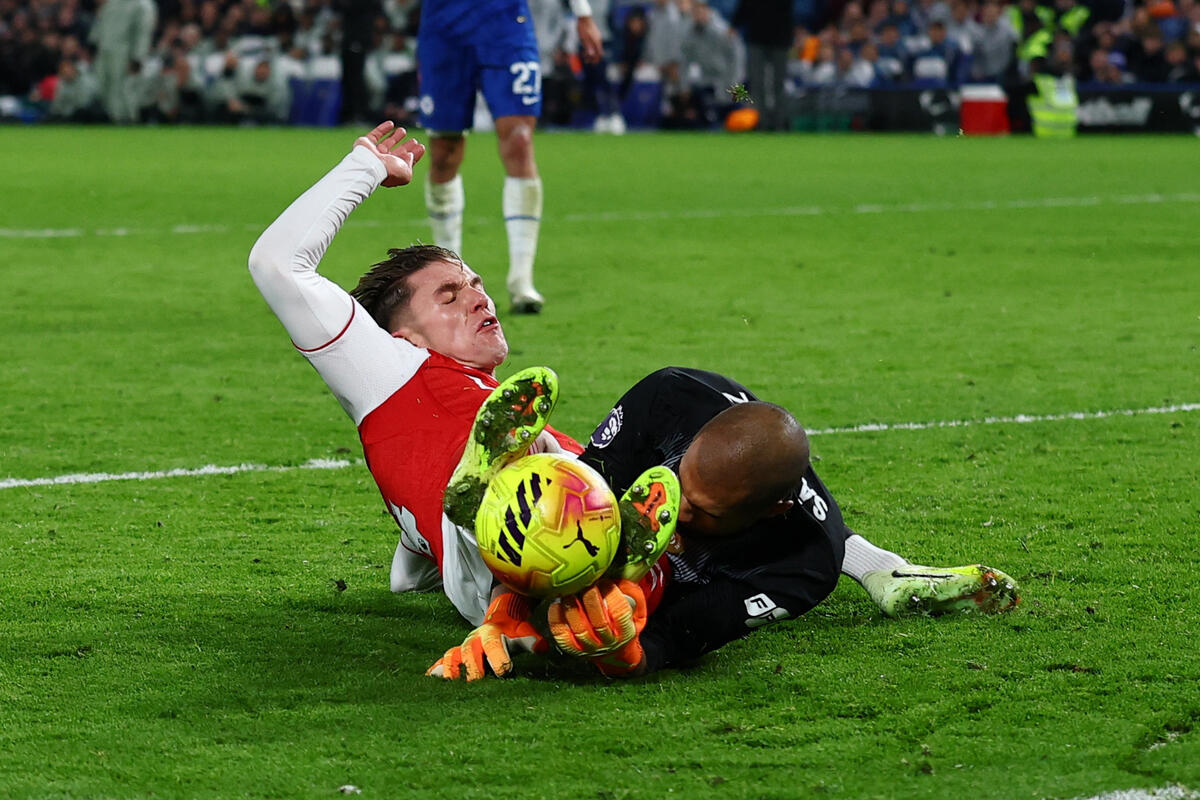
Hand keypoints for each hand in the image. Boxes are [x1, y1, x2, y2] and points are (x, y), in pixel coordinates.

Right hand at [354, 121, 425, 187]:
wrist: (369, 165)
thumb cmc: (388, 170)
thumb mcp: (406, 172)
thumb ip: (411, 164)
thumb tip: (410, 155)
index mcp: (393, 170)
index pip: (406, 162)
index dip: (414, 154)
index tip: (421, 147)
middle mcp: (384, 162)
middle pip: (397, 153)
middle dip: (406, 147)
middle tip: (414, 141)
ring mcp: (374, 153)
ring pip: (387, 143)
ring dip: (395, 137)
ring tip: (403, 131)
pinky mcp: (366, 144)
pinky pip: (375, 135)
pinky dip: (383, 128)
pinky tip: (391, 124)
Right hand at [426, 590, 546, 680]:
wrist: (499, 617)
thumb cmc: (513, 630)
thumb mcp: (524, 632)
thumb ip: (531, 641)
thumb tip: (542, 647)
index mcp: (491, 633)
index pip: (494, 645)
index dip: (499, 657)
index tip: (505, 671)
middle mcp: (474, 639)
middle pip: (470, 653)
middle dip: (473, 668)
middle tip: (477, 683)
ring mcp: (463, 647)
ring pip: (453, 656)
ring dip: (450, 669)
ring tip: (449, 683)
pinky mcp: (455, 654)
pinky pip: (443, 660)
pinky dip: (436, 669)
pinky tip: (430, 680)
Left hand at [548, 580, 647, 676]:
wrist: (613, 652)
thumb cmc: (623, 624)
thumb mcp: (638, 611)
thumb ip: (632, 594)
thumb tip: (615, 579)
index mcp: (627, 632)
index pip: (620, 613)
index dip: (612, 595)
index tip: (605, 581)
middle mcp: (608, 643)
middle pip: (599, 623)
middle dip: (591, 599)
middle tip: (586, 583)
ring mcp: (590, 648)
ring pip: (580, 630)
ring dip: (572, 608)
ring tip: (569, 592)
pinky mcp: (573, 649)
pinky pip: (562, 635)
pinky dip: (556, 619)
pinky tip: (556, 604)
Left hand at [576, 16, 603, 62]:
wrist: (584, 17)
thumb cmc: (582, 28)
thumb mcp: (583, 38)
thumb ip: (588, 46)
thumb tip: (592, 54)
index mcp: (596, 42)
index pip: (599, 54)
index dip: (596, 60)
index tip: (591, 63)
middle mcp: (598, 40)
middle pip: (598, 52)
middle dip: (593, 58)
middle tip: (586, 61)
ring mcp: (597, 37)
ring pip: (596, 47)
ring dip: (591, 53)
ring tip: (584, 55)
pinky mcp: (595, 34)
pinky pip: (595, 43)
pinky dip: (591, 47)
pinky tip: (586, 48)